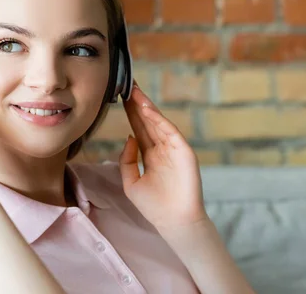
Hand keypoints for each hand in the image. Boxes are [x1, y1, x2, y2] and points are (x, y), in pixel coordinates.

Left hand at [119, 82, 207, 231]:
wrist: (174, 222)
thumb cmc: (154, 206)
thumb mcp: (131, 182)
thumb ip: (127, 160)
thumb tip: (128, 137)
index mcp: (151, 155)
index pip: (139, 129)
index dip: (131, 113)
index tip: (121, 97)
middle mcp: (163, 148)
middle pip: (148, 122)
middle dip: (138, 104)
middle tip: (128, 84)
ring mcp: (174, 149)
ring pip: (158, 123)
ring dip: (146, 107)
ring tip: (134, 92)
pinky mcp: (183, 151)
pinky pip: (169, 132)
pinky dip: (158, 120)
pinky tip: (147, 109)